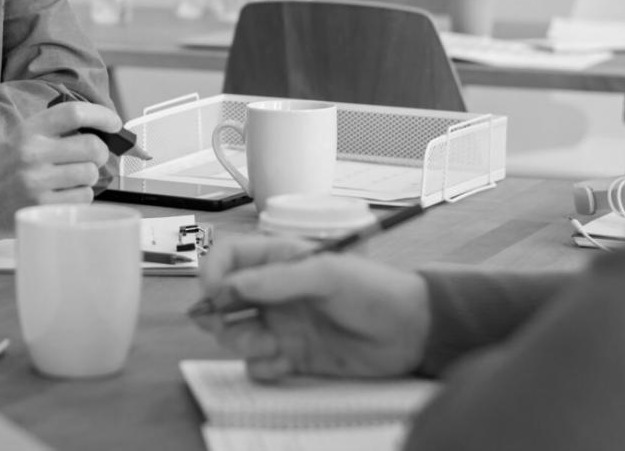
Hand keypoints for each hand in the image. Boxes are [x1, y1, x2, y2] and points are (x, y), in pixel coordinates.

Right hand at [0, 100, 119, 239]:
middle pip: (92, 146)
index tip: (114, 123)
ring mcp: (37, 181)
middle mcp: (33, 153)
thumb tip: (100, 130)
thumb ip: (54, 131)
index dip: (102, 115)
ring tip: (68, 179)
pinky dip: (80, 196)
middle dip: (100, 152)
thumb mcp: (21, 138)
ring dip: (87, 177)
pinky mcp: (42, 206)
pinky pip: (83, 197)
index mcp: (28, 130)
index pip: (74, 113)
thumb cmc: (2, 169)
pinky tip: (62, 195)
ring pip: (90, 174)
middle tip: (92, 157)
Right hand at [193, 236, 431, 380]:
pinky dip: (262, 366)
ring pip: (234, 334)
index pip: (227, 257)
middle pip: (221, 300)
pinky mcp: (291, 356)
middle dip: (219, 315)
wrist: (411, 332)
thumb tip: (230, 285)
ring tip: (272, 345)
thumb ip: (277, 279)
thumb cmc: (374, 290)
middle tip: (236, 325)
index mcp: (278, 260)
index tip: (215, 292)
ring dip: (242, 342)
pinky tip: (286, 362)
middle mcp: (273, 291)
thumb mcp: (328, 274)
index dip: (212, 272)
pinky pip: (257, 364)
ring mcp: (281, 324)